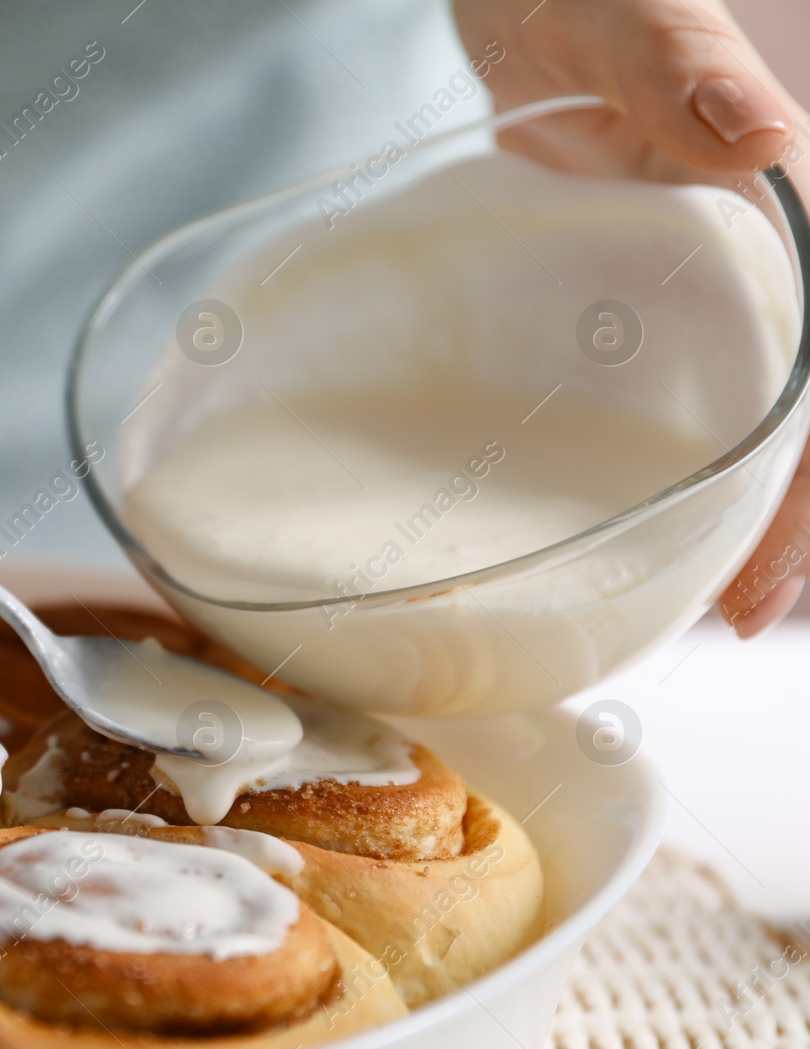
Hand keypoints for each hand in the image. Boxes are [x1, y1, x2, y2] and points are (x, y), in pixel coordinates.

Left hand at [454, 0, 809, 635]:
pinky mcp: (641, 272)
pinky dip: (670, 444)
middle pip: (801, 403)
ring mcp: (709, 263)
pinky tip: (638, 506)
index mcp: (792, 193)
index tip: (776, 580)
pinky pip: (678, 373)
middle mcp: (769, 238)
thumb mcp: (626, 9)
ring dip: (735, 499)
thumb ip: (674, 57)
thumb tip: (757, 138)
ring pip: (752, 401)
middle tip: (733, 618)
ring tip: (694, 598)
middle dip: (787, 518)